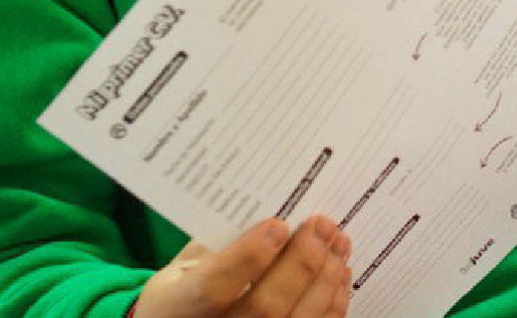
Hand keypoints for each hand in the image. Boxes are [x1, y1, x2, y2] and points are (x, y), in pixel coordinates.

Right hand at [135, 216, 351, 317]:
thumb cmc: (188, 287)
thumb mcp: (185, 264)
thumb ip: (220, 242)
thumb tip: (275, 210)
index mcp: (176, 308)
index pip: (212, 288)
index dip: (248, 257)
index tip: (278, 225)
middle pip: (264, 307)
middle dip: (300, 262)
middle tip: (322, 225)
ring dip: (324, 278)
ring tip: (338, 242)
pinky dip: (334, 302)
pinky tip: (340, 271)